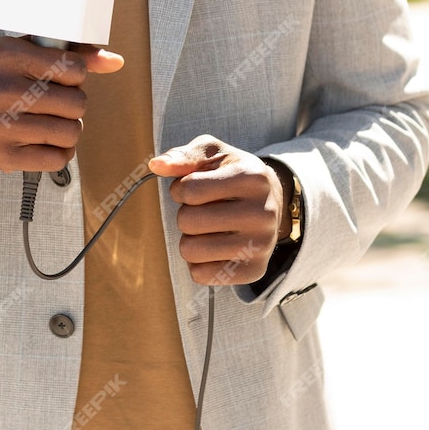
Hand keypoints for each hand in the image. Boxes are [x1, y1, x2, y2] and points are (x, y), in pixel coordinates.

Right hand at [0, 36, 123, 173]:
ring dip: (70, 130)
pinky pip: (57, 159)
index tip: (62, 79)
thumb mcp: (21, 52)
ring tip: (54, 123)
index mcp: (9, 56)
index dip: (76, 76)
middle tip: (58, 104)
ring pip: (71, 133)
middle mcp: (3, 89)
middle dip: (74, 105)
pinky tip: (46, 142)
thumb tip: (116, 62)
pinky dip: (59, 152)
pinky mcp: (2, 156)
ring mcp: (1, 125)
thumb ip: (68, 54)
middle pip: (77, 103)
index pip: (73, 68)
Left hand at [149, 135, 288, 284]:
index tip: (192, 188)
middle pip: (188, 222)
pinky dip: (199, 262)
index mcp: (252, 178)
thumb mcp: (213, 154)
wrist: (272, 201)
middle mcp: (262, 213)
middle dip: (186, 214)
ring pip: (191, 251)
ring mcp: (261, 245)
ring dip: (190, 239)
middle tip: (203, 210)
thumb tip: (156, 165)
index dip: (180, 189)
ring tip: (208, 228)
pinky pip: (201, 275)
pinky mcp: (254, 270)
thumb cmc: (233, 174)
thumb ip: (184, 156)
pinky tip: (215, 247)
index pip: (190, 190)